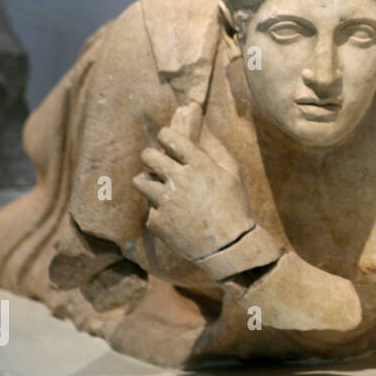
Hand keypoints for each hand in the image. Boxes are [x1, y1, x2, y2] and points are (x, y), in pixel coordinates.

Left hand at [132, 103, 254, 262]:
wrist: (229, 246)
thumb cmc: (234, 207)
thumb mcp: (233, 174)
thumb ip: (217, 149)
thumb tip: (204, 129)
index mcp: (199, 166)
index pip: (170, 137)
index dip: (165, 135)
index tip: (166, 140)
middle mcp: (180, 180)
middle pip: (148, 155)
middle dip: (151, 156)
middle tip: (156, 162)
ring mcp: (166, 202)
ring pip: (140, 181)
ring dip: (149, 182)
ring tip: (160, 189)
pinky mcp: (158, 222)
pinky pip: (150, 210)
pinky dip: (159, 213)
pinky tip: (174, 218)